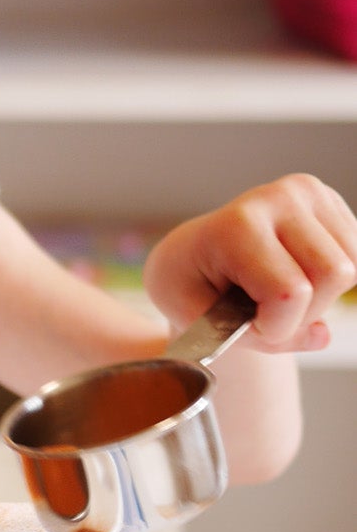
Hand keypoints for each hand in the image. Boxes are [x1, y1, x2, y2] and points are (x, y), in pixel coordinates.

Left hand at [144, 176, 356, 354]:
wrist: (190, 255)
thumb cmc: (191, 288)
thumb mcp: (201, 324)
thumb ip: (259, 338)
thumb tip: (321, 336)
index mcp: (237, 225)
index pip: (290, 292)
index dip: (274, 327)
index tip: (242, 321)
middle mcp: (278, 197)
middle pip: (334, 275)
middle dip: (304, 312)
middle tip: (265, 310)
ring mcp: (307, 193)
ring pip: (353, 267)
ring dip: (322, 297)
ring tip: (279, 290)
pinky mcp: (328, 200)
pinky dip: (332, 280)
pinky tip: (297, 273)